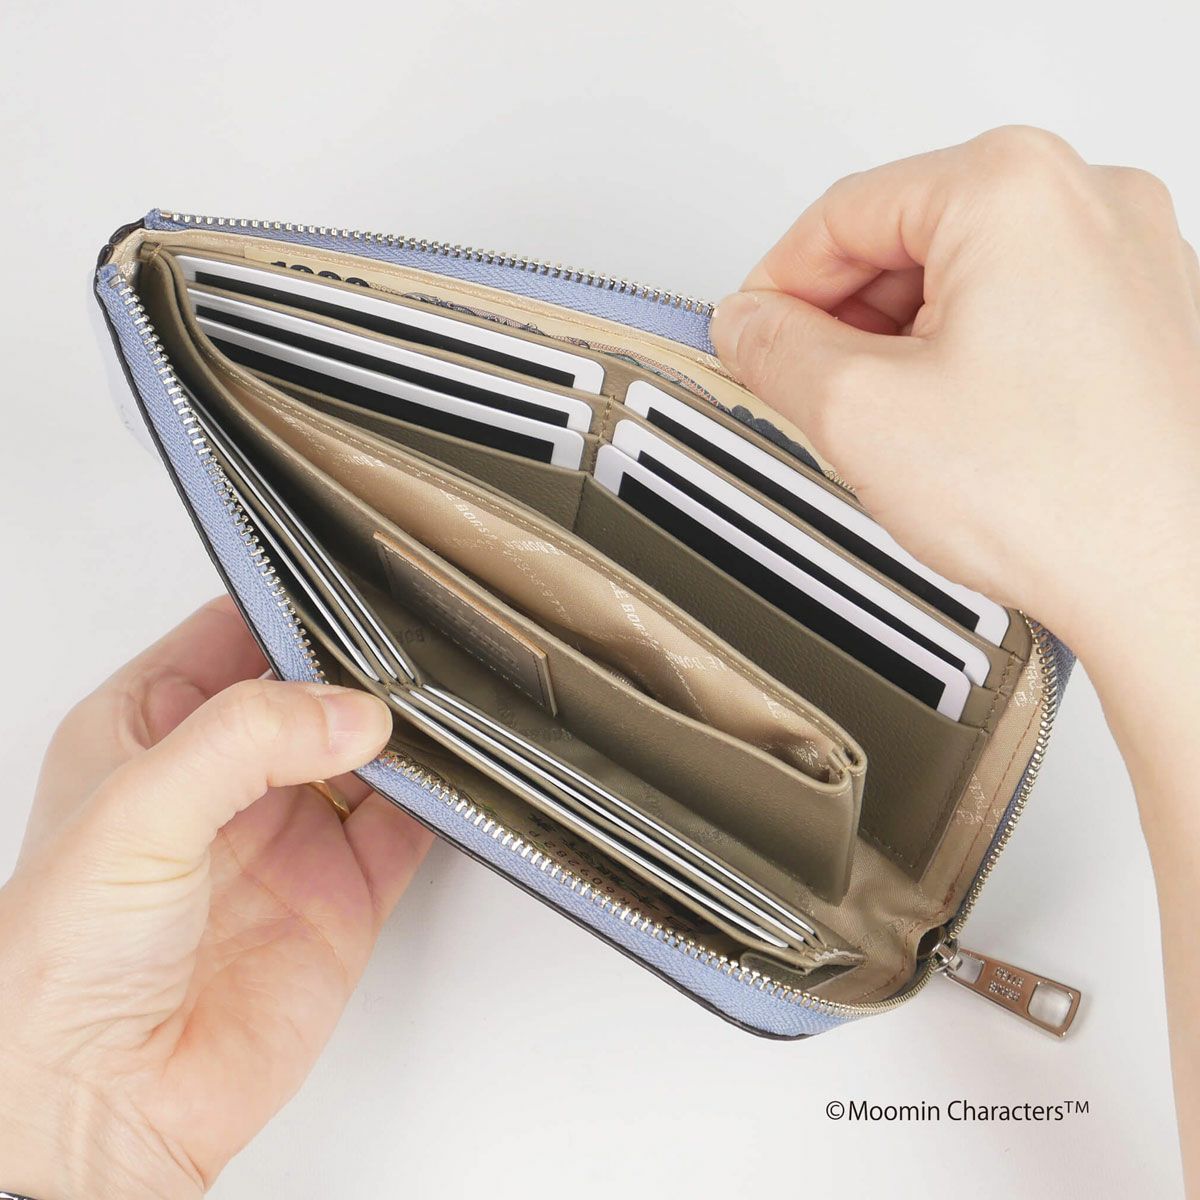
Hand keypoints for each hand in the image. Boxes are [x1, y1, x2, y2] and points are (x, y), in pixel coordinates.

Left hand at [0, 597, 431, 1197]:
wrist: (101, 1109)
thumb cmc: (59, 967)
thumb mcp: (135, 812)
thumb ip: (242, 740)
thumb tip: (350, 711)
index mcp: (150, 730)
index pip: (231, 632)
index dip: (288, 604)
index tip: (348, 585)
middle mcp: (224, 777)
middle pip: (314, 688)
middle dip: (362, 664)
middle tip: (408, 643)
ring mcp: (289, 832)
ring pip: (369, 749)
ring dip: (407, 727)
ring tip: (439, 699)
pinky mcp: (343, 892)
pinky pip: (408, 824)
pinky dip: (440, 797)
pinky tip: (451, 773)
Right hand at [710, 125, 1199, 662]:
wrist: (1176, 582)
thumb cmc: (1066, 499)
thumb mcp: (859, 413)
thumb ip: (774, 351)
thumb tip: (748, 325)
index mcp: (1011, 190)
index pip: (841, 214)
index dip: (775, 283)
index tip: (750, 333)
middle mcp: (1088, 201)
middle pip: (908, 239)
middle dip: (844, 318)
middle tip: (807, 387)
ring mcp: (1133, 257)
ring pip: (967, 277)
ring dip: (905, 342)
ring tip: (892, 425)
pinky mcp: (1152, 315)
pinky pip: (1025, 310)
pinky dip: (970, 356)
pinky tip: (957, 429)